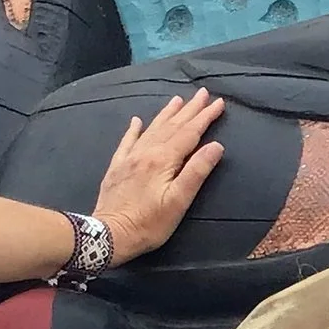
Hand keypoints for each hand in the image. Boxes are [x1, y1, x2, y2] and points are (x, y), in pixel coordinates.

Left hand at [92, 90, 224, 264]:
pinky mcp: (117, 167)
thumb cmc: (149, 223)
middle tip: (203, 93)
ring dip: (167, 114)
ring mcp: (129, 158)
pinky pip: (127, 141)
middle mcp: (146, 152)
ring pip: (152, 128)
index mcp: (163, 159)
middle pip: (172, 126)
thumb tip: (215, 146)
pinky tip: (137, 120)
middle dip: (190, 109)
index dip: (205, 117)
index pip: (189, 133)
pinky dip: (134, 129)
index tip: (219, 103)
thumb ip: (197, 171)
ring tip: (178, 100)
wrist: (109, 235)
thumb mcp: (179, 201)